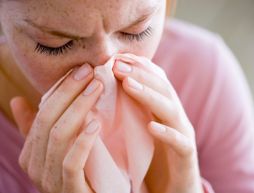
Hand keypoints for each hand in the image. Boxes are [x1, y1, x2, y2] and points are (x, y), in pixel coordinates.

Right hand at [10, 64, 102, 192]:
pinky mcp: (70, 190)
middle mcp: (35, 166)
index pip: (42, 113)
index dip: (61, 89)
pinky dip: (83, 141)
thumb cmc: (79, 173)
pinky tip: (96, 124)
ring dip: (78, 108)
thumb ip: (38, 127)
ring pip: (59, 137)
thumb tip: (17, 100)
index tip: (82, 70)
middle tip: (89, 72)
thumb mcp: (57, 148)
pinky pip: (71, 162)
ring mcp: (50, 180)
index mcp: (31, 153)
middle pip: (48, 120)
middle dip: (69, 92)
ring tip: (97, 88)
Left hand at [113, 54, 203, 192]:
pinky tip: (151, 126)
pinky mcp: (186, 157)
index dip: (138, 66)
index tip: (115, 57)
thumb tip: (104, 90)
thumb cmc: (151, 158)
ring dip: (150, 96)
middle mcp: (175, 117)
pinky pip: (180, 143)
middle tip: (116, 64)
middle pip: (162, 89)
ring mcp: (183, 135)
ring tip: (128, 84)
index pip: (154, 80)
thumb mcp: (138, 129)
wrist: (173, 188)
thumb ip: (129, 110)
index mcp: (163, 109)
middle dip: (140, 74)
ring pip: (171, 110)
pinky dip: (167, 133)